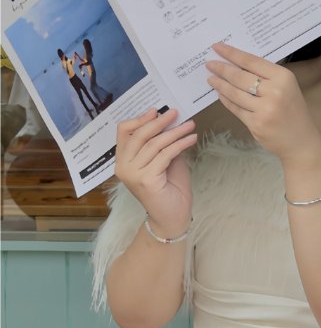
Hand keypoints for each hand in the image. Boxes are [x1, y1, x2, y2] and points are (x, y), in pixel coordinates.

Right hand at [115, 109, 195, 236]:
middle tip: (175, 112)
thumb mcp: (164, 160)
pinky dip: (180, 144)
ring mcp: (133, 174)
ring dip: (175, 132)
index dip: (139, 119)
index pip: (123, 132)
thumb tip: (171, 121)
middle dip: (159, 122)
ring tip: (190, 125)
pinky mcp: (146, 180)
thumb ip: (162, 143)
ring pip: (154, 144)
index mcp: (123, 160)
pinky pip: (165, 154)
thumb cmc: (169, 188)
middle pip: (139, 135)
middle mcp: (123, 167)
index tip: (156, 110)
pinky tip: (191, 139)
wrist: (172, 216)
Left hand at [206, 43, 320, 166]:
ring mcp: (264, 109)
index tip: (217, 47)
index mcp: (283, 77)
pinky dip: (226, 100)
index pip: (251, 61)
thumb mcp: (286, 87)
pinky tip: (220, 94)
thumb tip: (236, 64)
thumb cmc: (292, 111)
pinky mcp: (256, 124)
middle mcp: (275, 91)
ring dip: (220, 85)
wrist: (301, 141)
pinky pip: (235, 108)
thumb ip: (266, 76)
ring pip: (235, 93)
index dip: (232, 53)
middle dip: (222, 69)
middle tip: (209, 64)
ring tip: (211, 79)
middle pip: (240, 77)